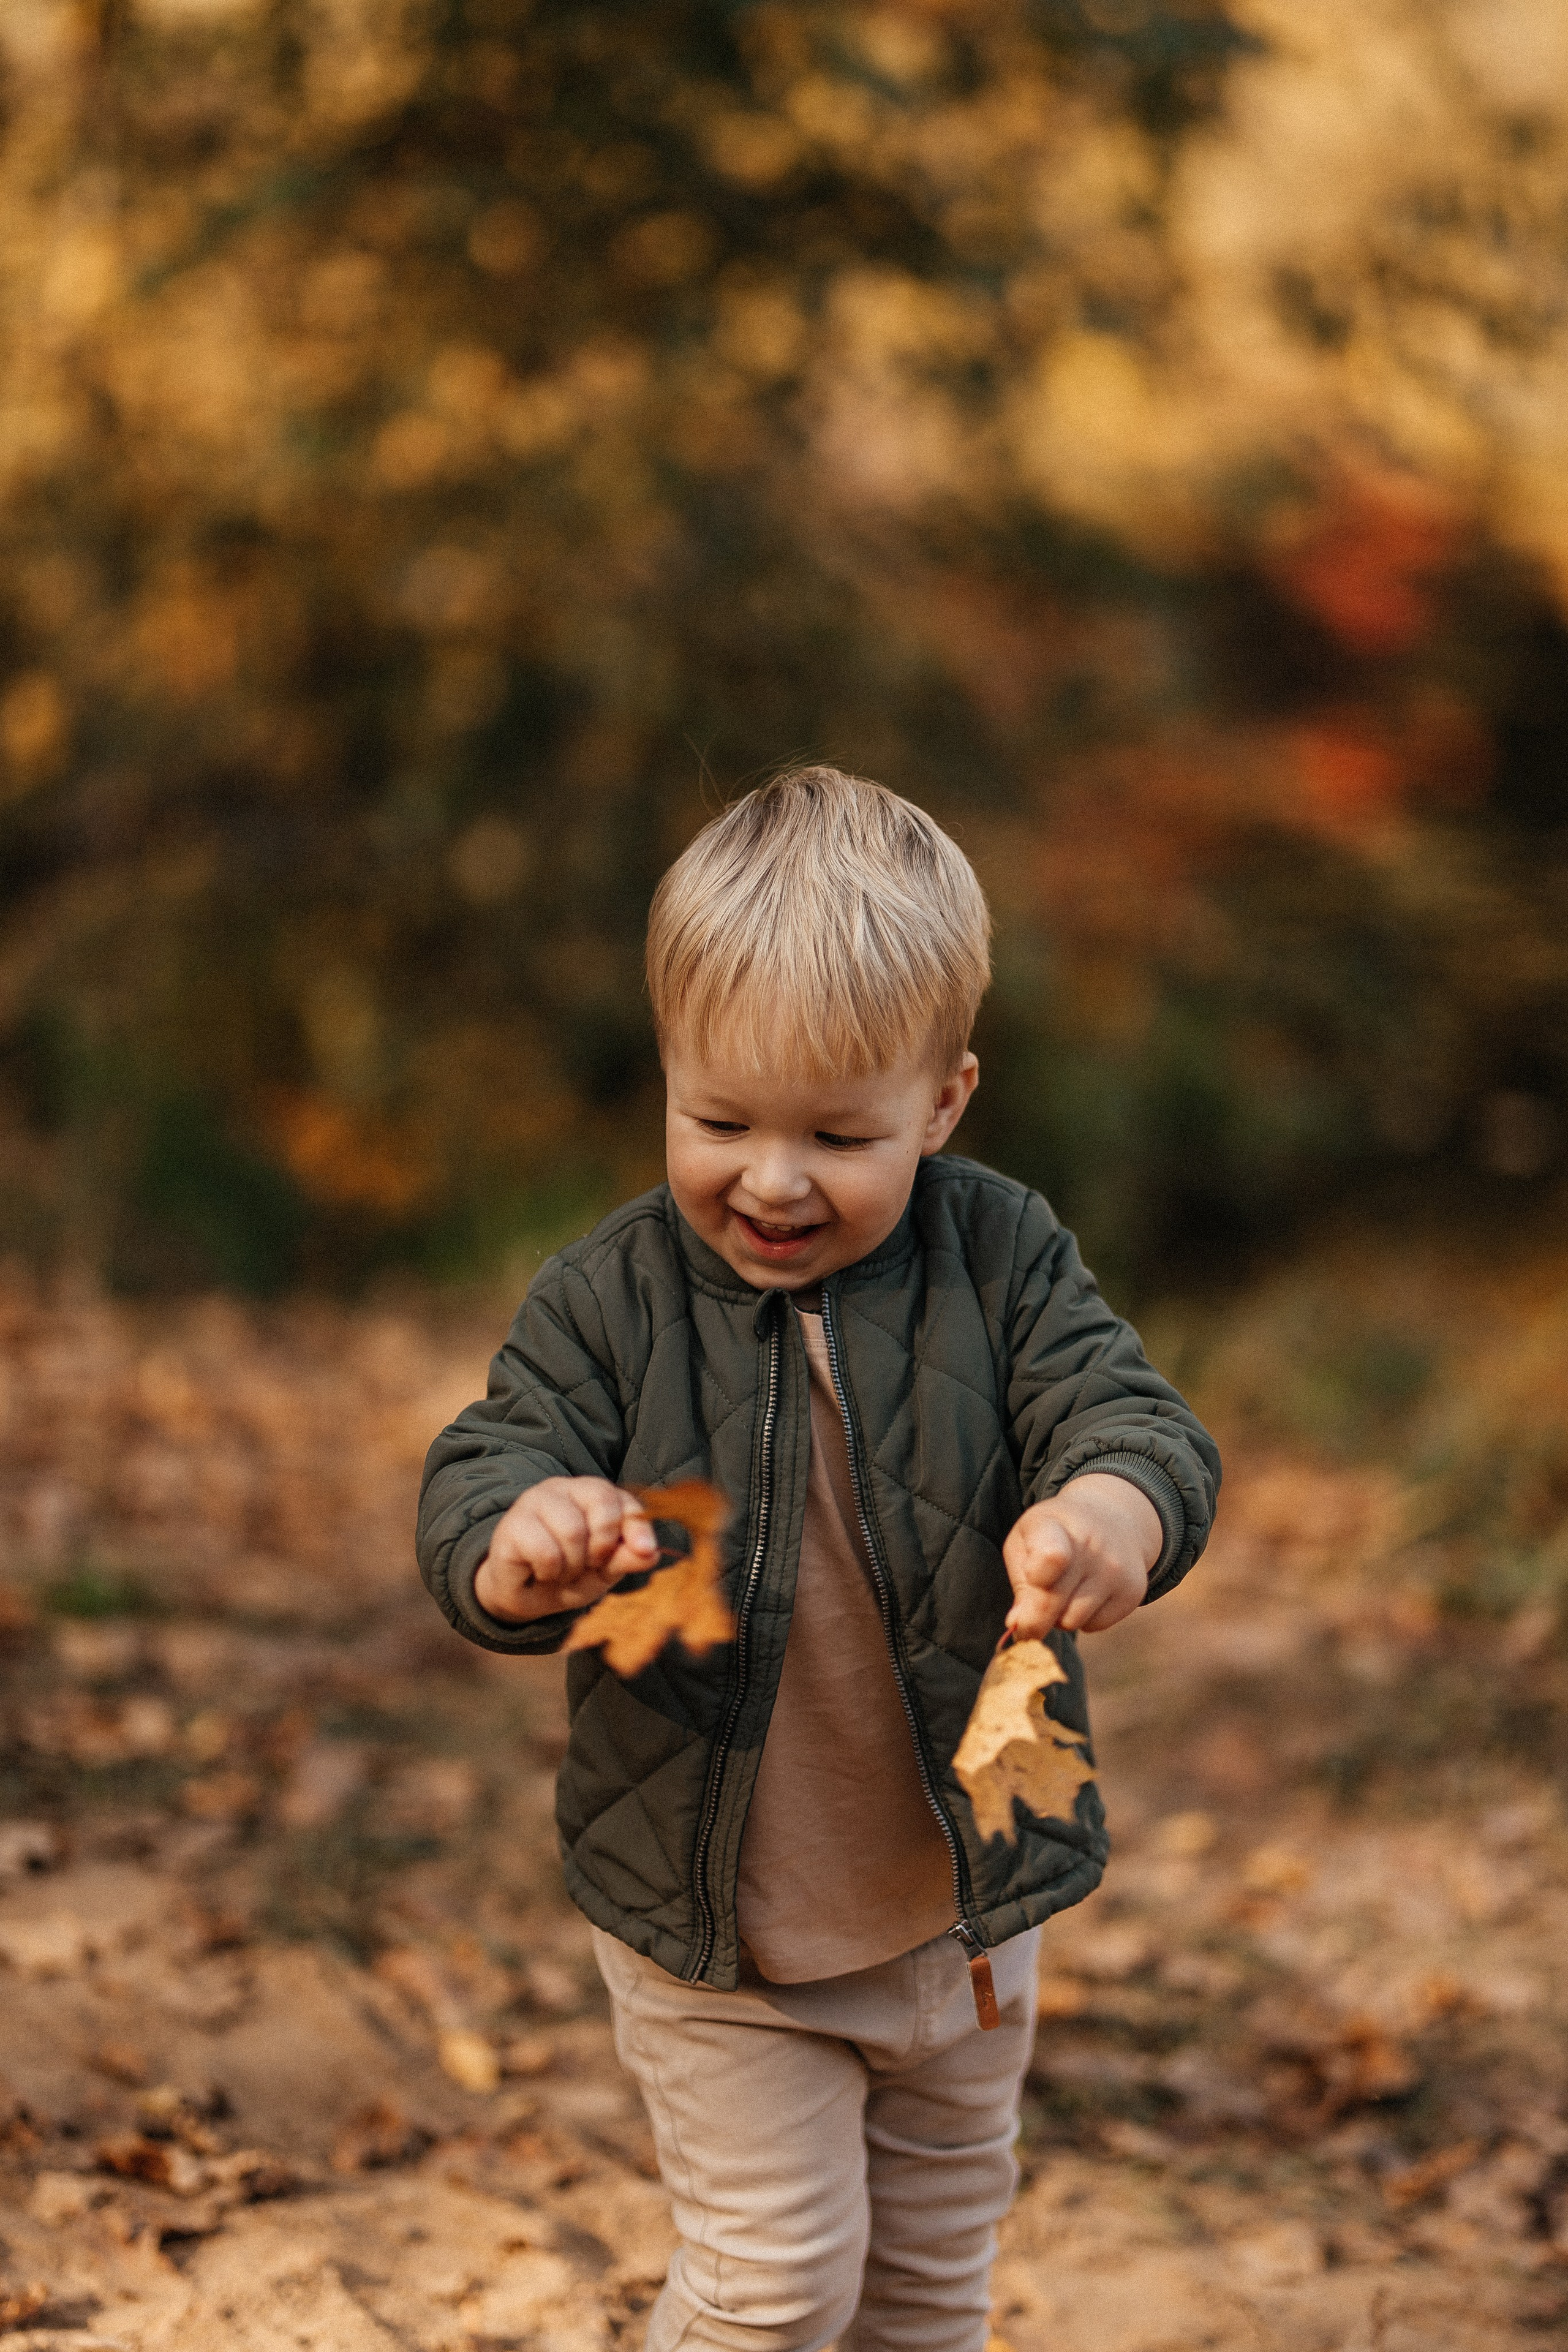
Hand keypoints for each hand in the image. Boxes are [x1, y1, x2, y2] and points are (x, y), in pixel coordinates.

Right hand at [474, 1477, 658, 1623]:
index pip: (623, 1499)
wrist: (525, 1596)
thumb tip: (651, 1553)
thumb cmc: (568, 1574)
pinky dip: (551, 1572)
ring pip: (573, 1530)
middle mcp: (565, 1489)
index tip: (645, 1551)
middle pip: (601, 1504)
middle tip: (589, 1565)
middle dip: (602, 1547)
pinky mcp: (513, 1524)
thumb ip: (626, 1558)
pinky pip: (546, 1551)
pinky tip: (543, 1572)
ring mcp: (535, 1501)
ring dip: (573, 1565)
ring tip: (563, 1571)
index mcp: (592, 1494)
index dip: (637, 1527)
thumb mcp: (605, 1570)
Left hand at [1002, 1474, 1160, 1638]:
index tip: (1029, 1583)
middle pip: (1053, 1604)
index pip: (1051, 1558)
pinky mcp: (1133, 1592)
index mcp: (1055, 1526)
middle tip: (1030, 1613)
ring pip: (1072, 1621)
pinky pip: (1094, 1626)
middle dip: (1033, 1618)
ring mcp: (1116, 1570)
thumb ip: (1020, 1584)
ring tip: (1065, 1589)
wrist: (1113, 1519)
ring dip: (1060, 1615)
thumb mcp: (1025, 1541)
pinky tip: (1088, 1592)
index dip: (1036, 1579)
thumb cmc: (1054, 1535)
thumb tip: (1018, 1626)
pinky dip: (1085, 1617)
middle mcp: (1091, 1546)